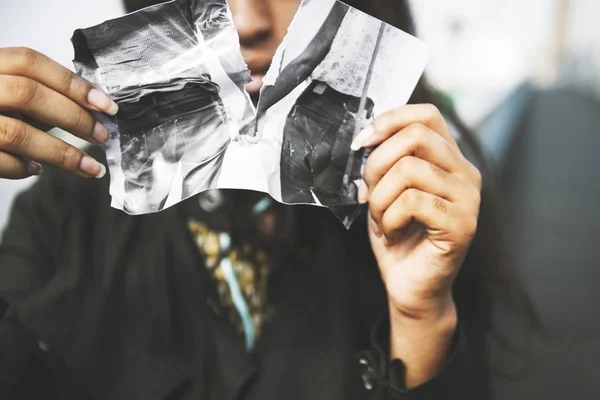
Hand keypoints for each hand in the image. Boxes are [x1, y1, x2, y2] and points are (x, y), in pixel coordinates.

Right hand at [0, 47, 117, 178]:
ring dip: (62, 154)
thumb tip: (88, 108)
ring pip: (18, 133)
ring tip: (90, 168)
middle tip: (102, 136)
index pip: (31, 63)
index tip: (106, 105)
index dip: (72, 83)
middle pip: (28, 94)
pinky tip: (37, 169)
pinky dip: (24, 168)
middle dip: (74, 117)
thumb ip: (35, 96)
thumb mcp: (5, 92)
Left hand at [353, 104, 481, 320]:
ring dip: (380, 198)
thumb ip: (383, 162)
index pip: (426, 115)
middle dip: (377, 164)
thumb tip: (366, 137)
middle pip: (415, 136)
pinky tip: (392, 233)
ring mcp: (468, 198)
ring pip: (408, 169)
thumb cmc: (397, 235)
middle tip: (370, 194)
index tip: (362, 142)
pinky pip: (412, 202)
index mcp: (448, 159)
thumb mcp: (384, 190)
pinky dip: (388, 219)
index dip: (389, 120)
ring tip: (382, 219)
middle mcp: (465, 172)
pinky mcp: (463, 224)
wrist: (409, 285)